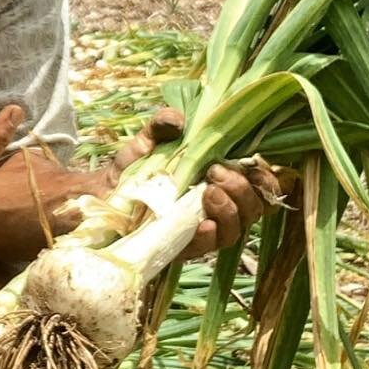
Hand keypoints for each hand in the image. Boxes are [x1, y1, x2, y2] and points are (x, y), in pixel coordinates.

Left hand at [103, 106, 276, 257]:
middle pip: (255, 208)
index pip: (261, 186)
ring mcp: (202, 230)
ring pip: (237, 230)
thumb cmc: (130, 169)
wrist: (100, 197)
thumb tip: (178, 120)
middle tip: (215, 173)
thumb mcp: (146, 141)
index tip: (253, 165)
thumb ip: (162, 125)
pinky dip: (210, 235)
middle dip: (243, 189)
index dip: (267, 179)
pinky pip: (208, 248)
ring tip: (209, 192)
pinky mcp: (183, 249)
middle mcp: (218, 207)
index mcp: (221, 181)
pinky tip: (203, 225)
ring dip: (230, 210)